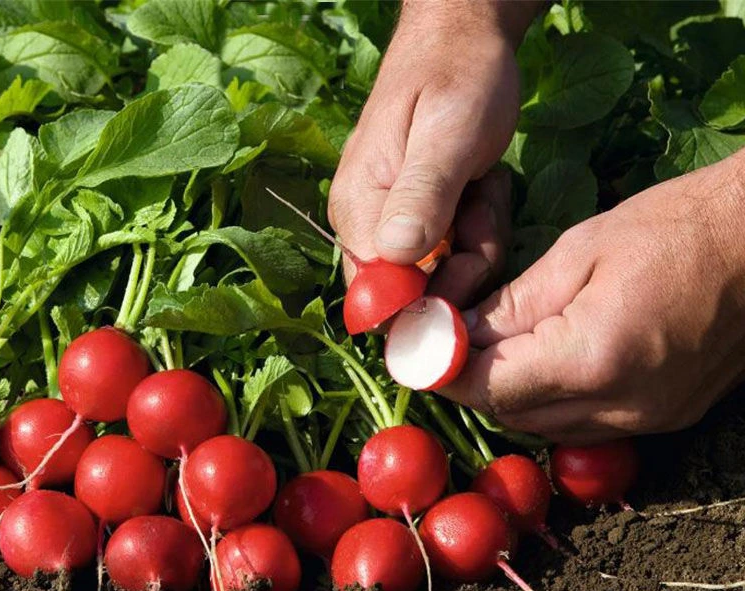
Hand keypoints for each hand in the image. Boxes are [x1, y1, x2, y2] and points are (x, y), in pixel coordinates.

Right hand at [328, 0, 533, 283]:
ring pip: (442, 277)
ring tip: (481, 190)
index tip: (467, 266)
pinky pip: (454, 256)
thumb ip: (423, 194)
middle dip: (461, 267)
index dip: (426, 301)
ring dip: (476, 243)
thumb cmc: (456, 76)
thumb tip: (396, 255)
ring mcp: (393, 227)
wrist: (464, 40)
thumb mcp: (448, 133)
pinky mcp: (419, 223)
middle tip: (480, 211)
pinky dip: (477, 232)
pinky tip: (480, 191)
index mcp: (358, 211)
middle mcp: (367, 228)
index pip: (379, 295)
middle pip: (415, 295)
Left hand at [441, 150, 744, 442]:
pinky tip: (546, 365)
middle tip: (451, 345)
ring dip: (510, 396)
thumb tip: (456, 336)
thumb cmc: (676, 228)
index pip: (490, 387)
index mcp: (593, 357)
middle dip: (472, 384)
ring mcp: (648, 418)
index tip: (418, 352)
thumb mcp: (580, 252)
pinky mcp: (665, 418)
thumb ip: (511, 306)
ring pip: (545, 427)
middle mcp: (620, 404)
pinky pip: (584, 425)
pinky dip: (552, 403)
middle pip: (512, 415)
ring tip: (496, 349)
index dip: (444, 373)